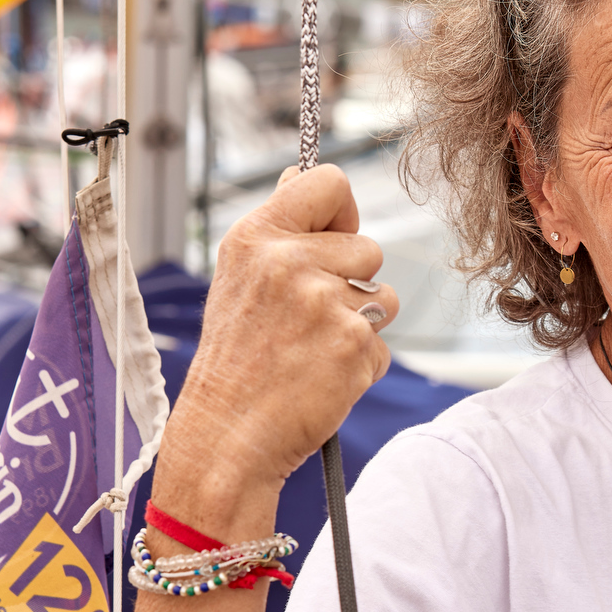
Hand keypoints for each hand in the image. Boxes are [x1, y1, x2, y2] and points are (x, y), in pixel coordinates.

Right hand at [159, 165, 398, 509]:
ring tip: (313, 350)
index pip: (329, 181)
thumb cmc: (236, 361)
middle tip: (307, 320)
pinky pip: (383, 344)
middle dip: (352, 284)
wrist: (227, 436)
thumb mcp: (237, 280)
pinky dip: (361, 365)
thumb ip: (278, 229)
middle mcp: (289, 262)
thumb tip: (303, 174)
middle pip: (369, 247)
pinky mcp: (354, 345)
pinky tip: (321, 377)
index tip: (331, 240)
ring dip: (362, 325)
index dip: (342, 213)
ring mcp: (324, 304)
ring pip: (384, 297)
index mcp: (257, 237)